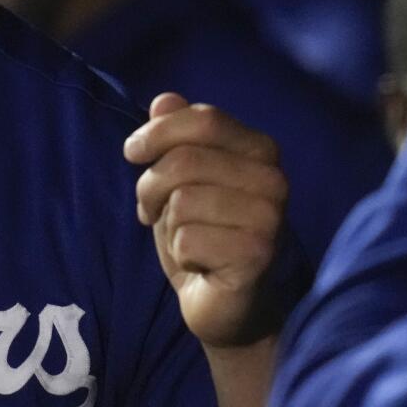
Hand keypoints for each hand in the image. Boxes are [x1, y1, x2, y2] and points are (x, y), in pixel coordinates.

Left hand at [125, 93, 287, 348]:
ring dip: (168, 226)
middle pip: (185, 160)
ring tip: (185, 241)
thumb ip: (176, 138)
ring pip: (182, 201)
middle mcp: (274, 180)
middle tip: (151, 211)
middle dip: (151, 187)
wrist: (227, 305)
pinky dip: (180, 255)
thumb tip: (164, 101)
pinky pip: (187, 240)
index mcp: (261, 150)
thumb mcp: (181, 180)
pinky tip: (199, 266)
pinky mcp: (257, 255)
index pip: (203, 120)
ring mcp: (270, 218)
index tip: (132, 153)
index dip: (157, 133)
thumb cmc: (204, 235)